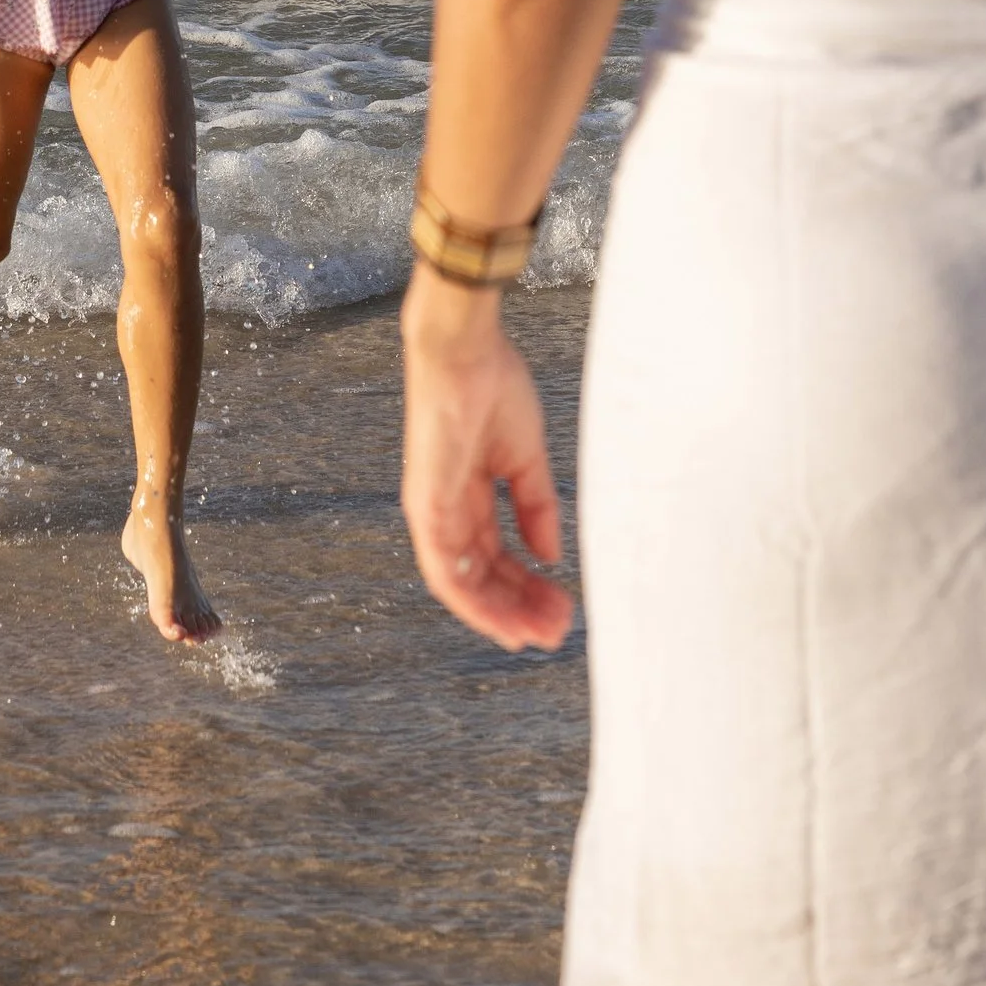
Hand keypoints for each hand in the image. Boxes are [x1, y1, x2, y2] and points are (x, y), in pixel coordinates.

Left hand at [399, 269, 574, 652]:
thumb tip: (550, 553)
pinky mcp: (425, 508)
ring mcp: (431, 512)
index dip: (527, 585)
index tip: (560, 607)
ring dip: (501, 614)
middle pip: (482, 576)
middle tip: (558, 631)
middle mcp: (446, 510)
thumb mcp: (524, 458)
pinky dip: (474, 602)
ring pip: (463, 585)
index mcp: (468, 495)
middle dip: (521, 607)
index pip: (497, 554)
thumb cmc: (491, 386)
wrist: (465, 351)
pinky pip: (444, 571)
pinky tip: (504, 620)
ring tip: (540, 634)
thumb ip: (536, 507)